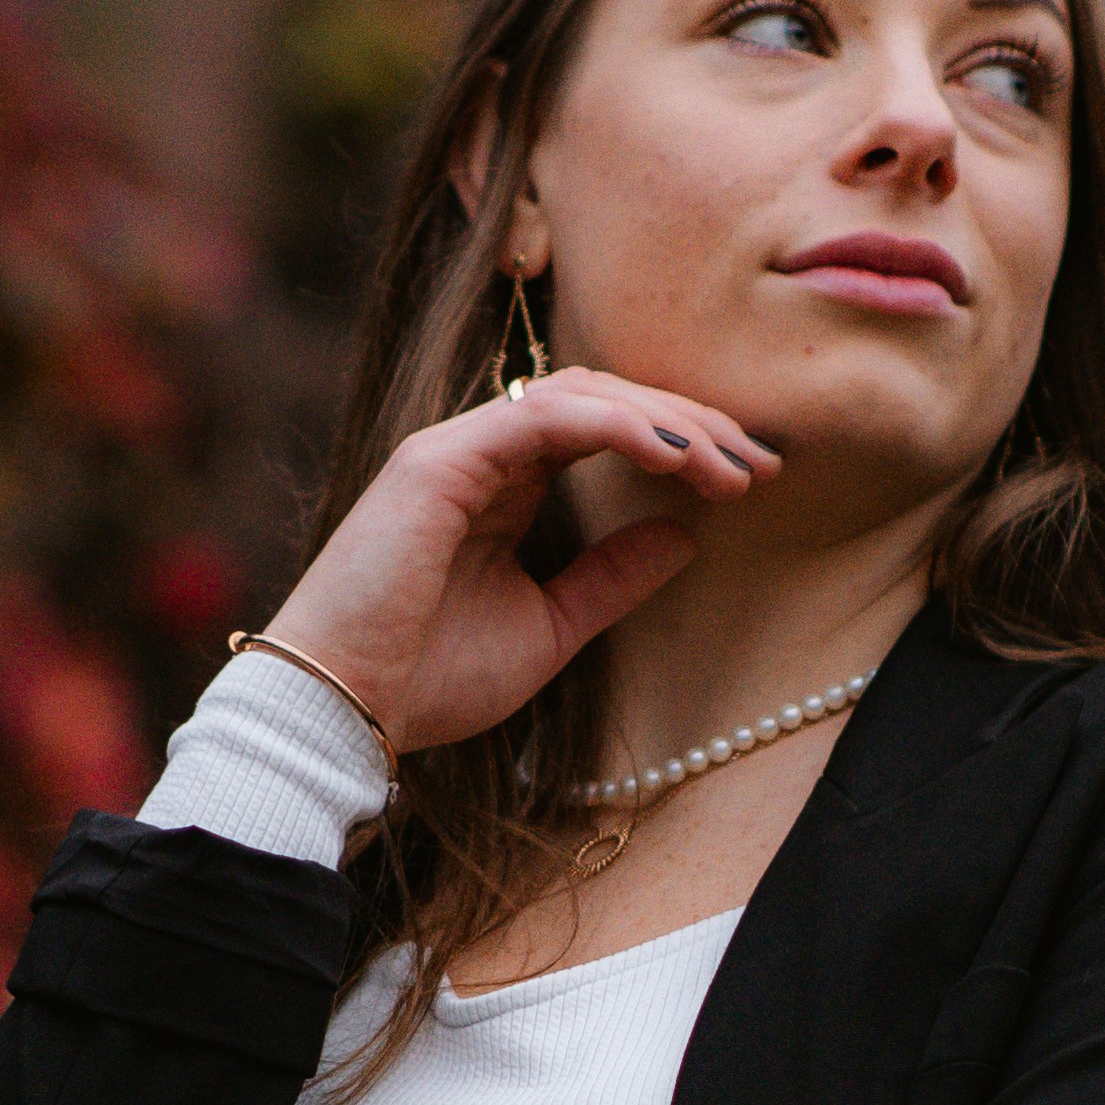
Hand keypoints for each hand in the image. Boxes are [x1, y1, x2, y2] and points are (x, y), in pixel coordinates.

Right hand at [264, 367, 778, 756]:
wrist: (344, 711)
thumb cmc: (427, 679)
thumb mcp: (550, 629)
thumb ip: (612, 580)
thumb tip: (687, 537)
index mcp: (503, 487)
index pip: (606, 430)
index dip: (682, 443)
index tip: (750, 481)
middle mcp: (481, 454)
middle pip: (605, 398)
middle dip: (690, 423)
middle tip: (760, 463)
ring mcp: (457, 449)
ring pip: (582, 394)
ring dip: (664, 420)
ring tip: (725, 463)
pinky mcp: (439, 461)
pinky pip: (543, 417)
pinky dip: (615, 426)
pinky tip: (671, 455)